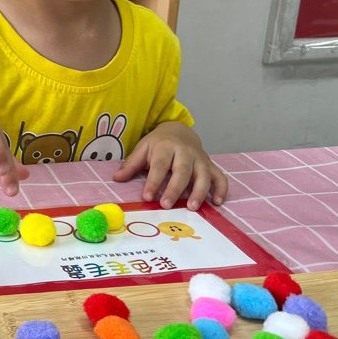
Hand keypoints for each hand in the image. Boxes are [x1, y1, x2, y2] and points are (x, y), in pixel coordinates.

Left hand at [112, 121, 227, 209]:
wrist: (178, 131)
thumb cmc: (157, 144)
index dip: (153, 181)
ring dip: (200, 191)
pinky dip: (221, 189)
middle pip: (182, 171)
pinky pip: (219, 177)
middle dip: (175, 189)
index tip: (147, 196)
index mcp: (165, 147)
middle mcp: (185, 152)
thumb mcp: (142, 149)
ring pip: (203, 175)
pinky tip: (217, 202)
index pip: (159, 165)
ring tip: (193, 208)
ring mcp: (200, 158)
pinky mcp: (210, 165)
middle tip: (166, 205)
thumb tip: (116, 178)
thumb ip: (131, 164)